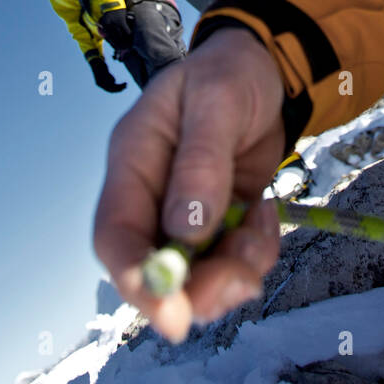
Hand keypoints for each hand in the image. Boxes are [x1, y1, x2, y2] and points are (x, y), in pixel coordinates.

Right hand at [93, 26, 286, 341]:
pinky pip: (232, 260)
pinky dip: (255, 253)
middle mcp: (152, 195)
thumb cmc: (231, 71)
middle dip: (197, 288)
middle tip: (240, 283)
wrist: (268, 67)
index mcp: (133, 161)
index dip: (136, 280)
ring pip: (197, 274)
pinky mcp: (220, 221)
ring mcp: (185, 212)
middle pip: (155, 269)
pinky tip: (266, 213)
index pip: (115, 235)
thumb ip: (202, 162)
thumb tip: (186, 230)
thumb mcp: (217, 100)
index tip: (172, 316)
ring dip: (234, 271)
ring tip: (262, 225)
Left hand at [99, 6, 133, 52]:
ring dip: (125, 41)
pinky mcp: (121, 21)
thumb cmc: (109, 12)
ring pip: (121, 36)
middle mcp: (109, 27)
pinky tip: (131, 36)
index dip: (114, 45)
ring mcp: (115, 24)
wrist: (111, 2)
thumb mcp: (105, 21)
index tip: (118, 48)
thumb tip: (108, 38)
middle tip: (124, 49)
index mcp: (104, 27)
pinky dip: (129, 34)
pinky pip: (126, 30)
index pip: (109, 39)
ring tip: (129, 44)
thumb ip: (107, 29)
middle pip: (115, 39)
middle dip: (120, 45)